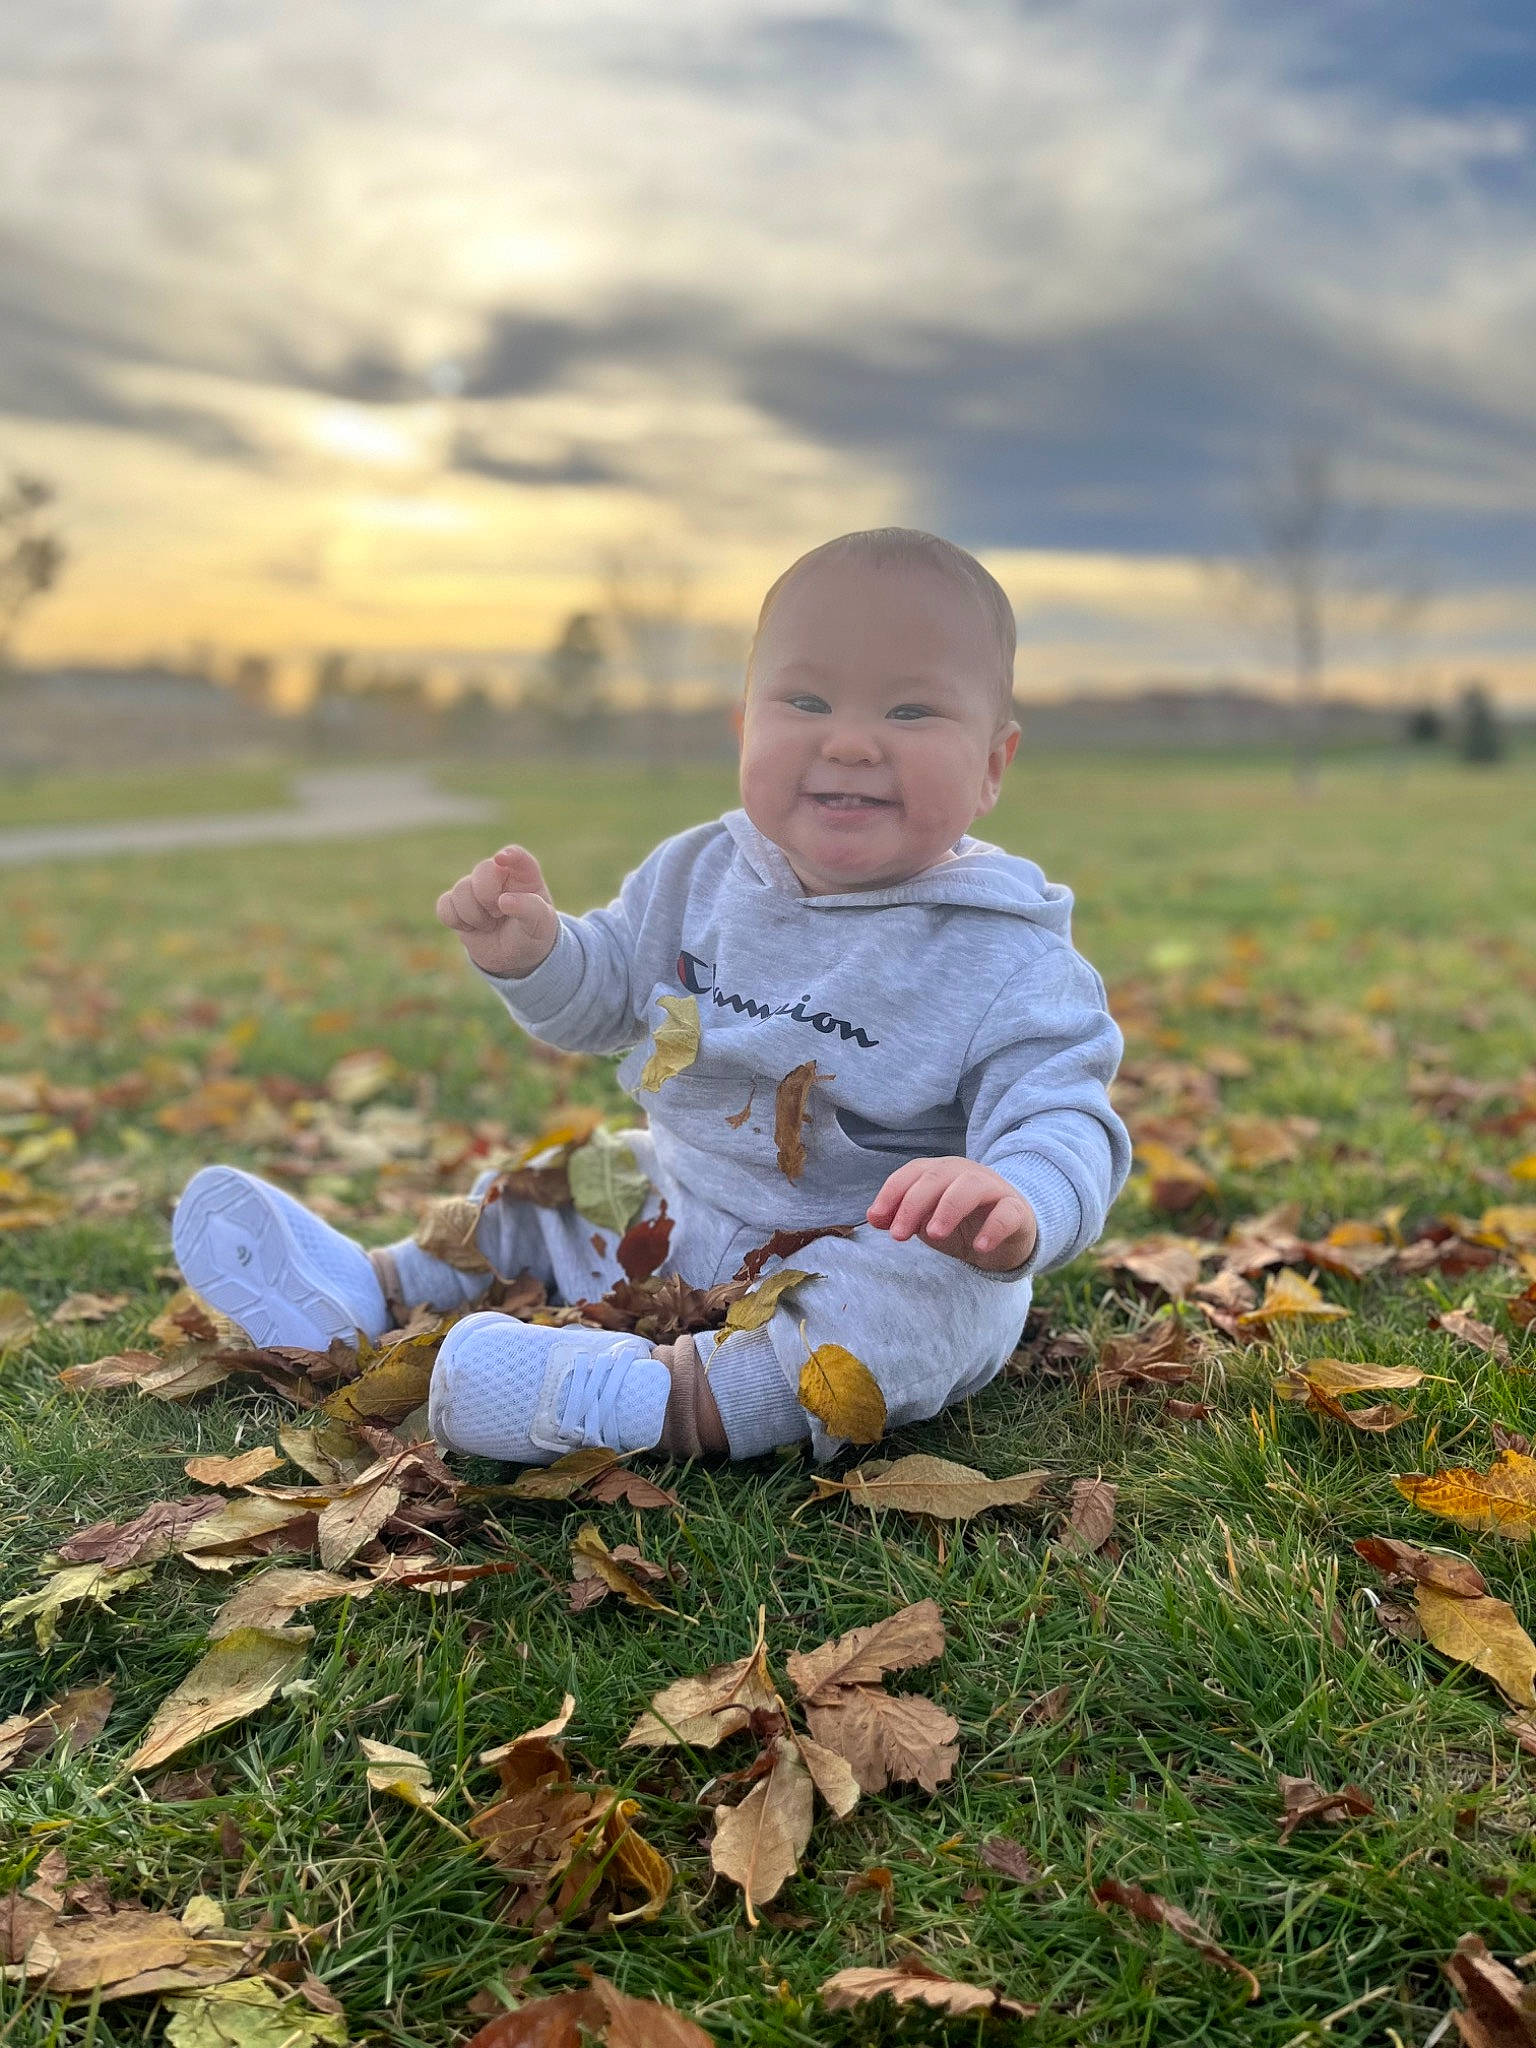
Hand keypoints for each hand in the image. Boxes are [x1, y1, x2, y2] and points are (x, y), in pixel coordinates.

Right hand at [435, 845, 559, 978]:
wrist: (514, 956)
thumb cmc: (532, 932)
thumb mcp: (540, 923)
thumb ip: (528, 908)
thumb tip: (504, 900)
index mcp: (523, 875)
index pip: (517, 856)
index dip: (509, 855)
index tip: (501, 859)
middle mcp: (497, 876)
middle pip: (483, 870)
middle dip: (487, 896)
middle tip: (498, 914)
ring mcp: (475, 888)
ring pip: (460, 890)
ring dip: (474, 915)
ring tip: (490, 925)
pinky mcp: (456, 904)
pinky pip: (444, 905)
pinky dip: (455, 920)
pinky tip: (471, 928)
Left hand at [866, 1157, 1037, 1273]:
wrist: (1008, 1235)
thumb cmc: (961, 1223)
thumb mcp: (927, 1221)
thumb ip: (901, 1217)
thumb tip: (874, 1218)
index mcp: (940, 1172)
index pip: (912, 1173)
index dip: (892, 1193)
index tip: (877, 1219)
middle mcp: (965, 1173)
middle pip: (937, 1178)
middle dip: (913, 1204)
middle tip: (898, 1235)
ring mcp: (993, 1188)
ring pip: (970, 1187)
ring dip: (948, 1209)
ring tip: (934, 1235)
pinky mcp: (1016, 1209)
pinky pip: (1006, 1213)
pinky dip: (993, 1228)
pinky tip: (980, 1246)